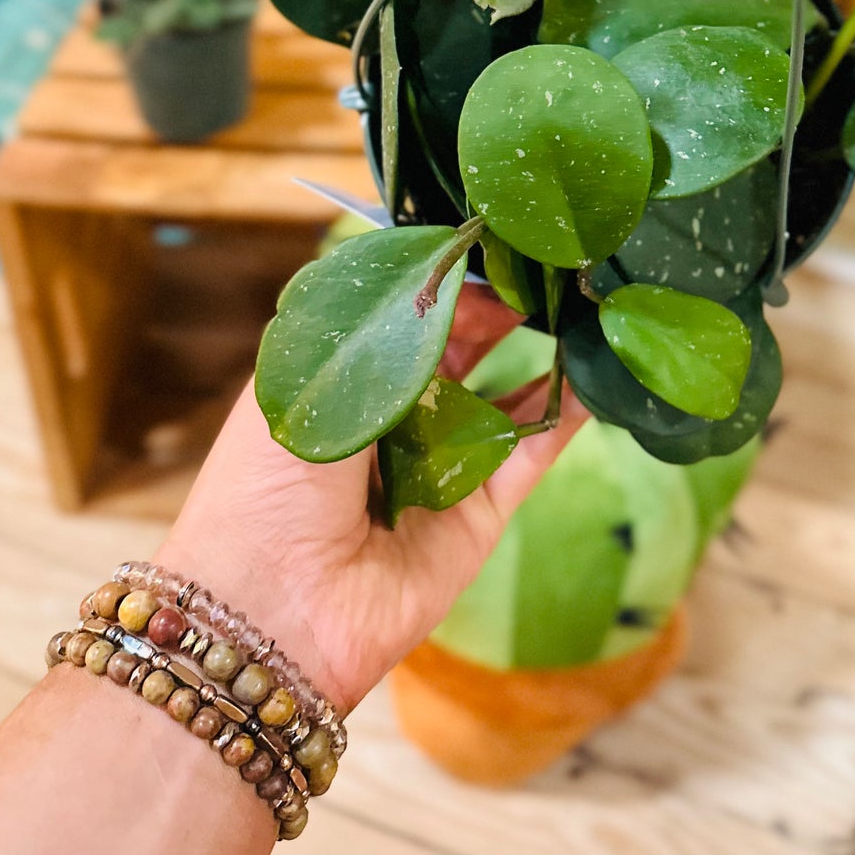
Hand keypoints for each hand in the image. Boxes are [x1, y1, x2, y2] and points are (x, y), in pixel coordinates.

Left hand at [161, 283, 583, 715]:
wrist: (268, 612)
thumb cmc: (263, 488)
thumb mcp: (306, 387)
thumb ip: (380, 332)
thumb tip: (446, 274)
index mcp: (340, 382)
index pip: (405, 315)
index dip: (446, 279)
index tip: (490, 242)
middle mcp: (392, 421)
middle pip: (461, 349)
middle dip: (501, 309)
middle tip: (544, 267)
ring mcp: (440, 469)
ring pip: (504, 399)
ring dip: (543, 355)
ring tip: (581, 307)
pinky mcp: (478, 518)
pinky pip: (529, 456)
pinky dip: (562, 417)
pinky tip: (591, 377)